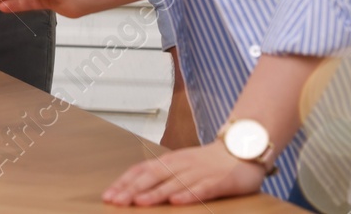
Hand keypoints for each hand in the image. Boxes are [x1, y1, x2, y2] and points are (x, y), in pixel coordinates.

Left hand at [102, 143, 267, 205]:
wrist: (241, 148)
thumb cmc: (207, 162)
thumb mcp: (181, 165)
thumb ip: (162, 176)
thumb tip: (134, 189)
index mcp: (170, 161)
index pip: (141, 171)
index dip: (125, 183)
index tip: (109, 196)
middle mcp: (181, 165)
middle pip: (152, 176)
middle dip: (132, 189)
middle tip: (116, 201)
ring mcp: (200, 172)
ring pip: (174, 183)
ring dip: (155, 193)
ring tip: (139, 202)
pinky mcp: (219, 181)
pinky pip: (202, 188)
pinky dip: (189, 194)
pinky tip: (177, 202)